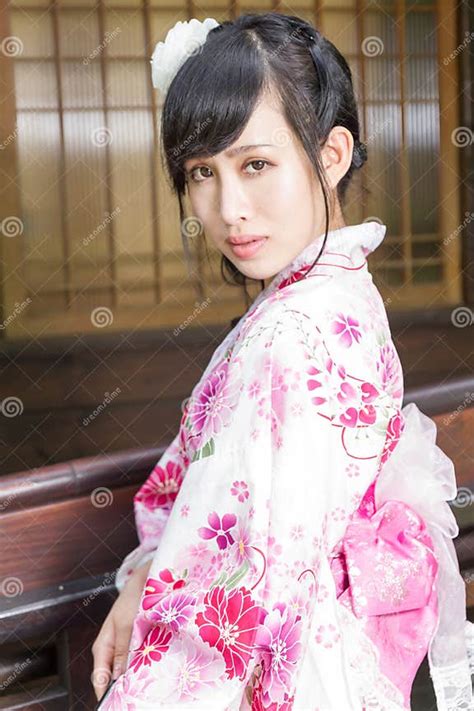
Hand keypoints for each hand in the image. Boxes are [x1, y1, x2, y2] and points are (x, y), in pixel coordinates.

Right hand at [91, 559, 151, 700]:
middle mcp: (114, 650)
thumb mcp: (126, 623)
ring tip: (151, 684)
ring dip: (140, 677)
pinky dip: (149, 666)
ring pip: (130, 671)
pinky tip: (160, 670)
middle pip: (116, 678)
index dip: (107, 694)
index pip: (99, 678)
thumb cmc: (133, 597)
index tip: (118, 704)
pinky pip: (142, 661)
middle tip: (139, 696)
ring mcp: (128, 647)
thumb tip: (117, 677)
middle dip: (126, 687)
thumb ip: (122, 650)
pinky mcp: (141, 643)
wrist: (150, 578)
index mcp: (103, 646)